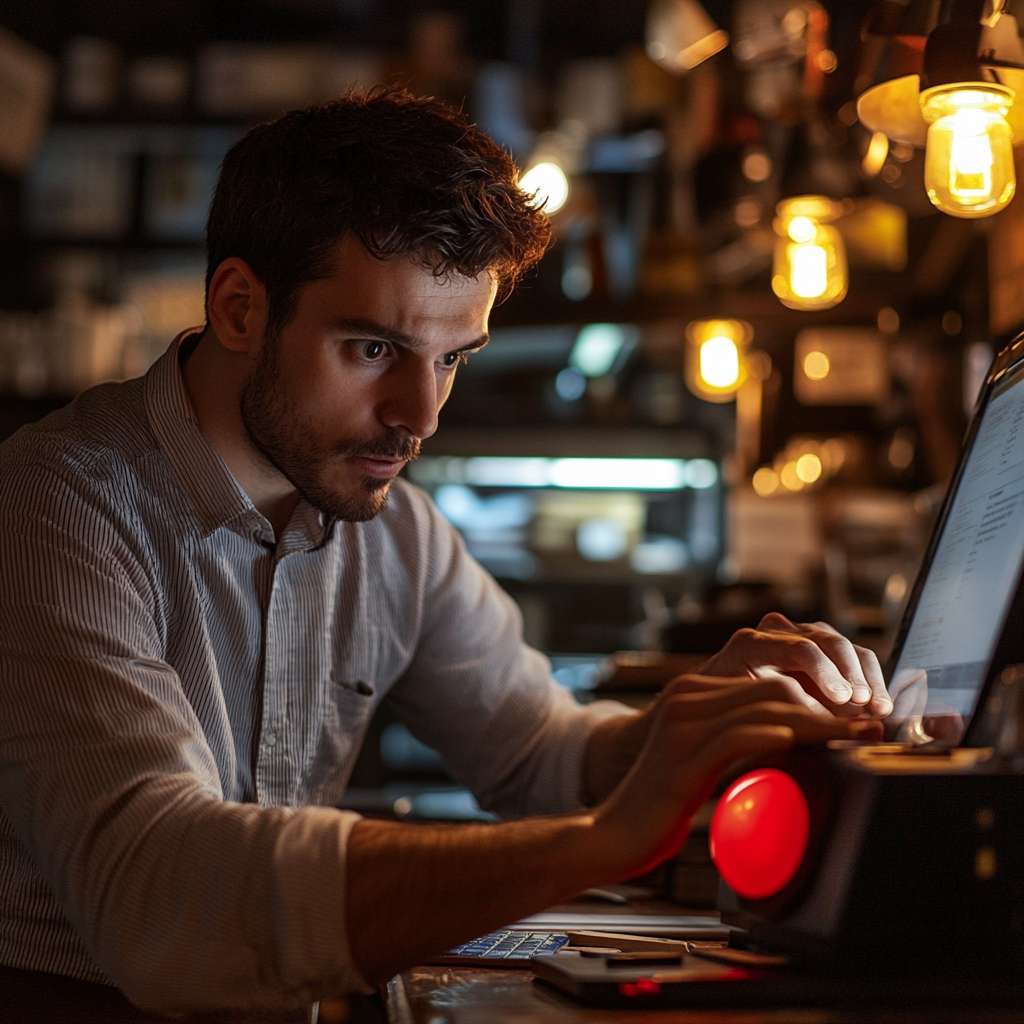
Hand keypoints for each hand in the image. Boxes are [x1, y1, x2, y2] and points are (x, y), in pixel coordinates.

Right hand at [594, 677, 881, 877]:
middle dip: (829, 707)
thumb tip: (793, 736)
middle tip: (865, 727)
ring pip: (765, 708)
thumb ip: (736, 736)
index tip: (854, 718)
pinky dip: (778, 737)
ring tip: (854, 738)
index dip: (819, 697)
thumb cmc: (663, 803)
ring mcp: (682, 724)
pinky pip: (740, 736)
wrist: (615, 833)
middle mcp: (686, 698)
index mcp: (692, 693)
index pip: (769, 681)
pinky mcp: (683, 757)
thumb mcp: (702, 758)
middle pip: (774, 688)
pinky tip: (803, 745)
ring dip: (820, 724)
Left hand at [697, 613, 891, 718]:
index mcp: (750, 643)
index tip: (843, 699)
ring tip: (878, 710)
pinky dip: (871, 680)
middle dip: (851, 677)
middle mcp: (777, 631)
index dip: (825, 673)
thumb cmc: (732, 707)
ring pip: (846, 647)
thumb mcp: (745, 710)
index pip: (798, 649)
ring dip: (867, 680)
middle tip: (866, 706)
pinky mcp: (824, 644)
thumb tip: (823, 722)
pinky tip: (879, 706)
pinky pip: (855, 656)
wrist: (726, 698)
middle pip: (827, 643)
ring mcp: (803, 633)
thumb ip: (781, 709)